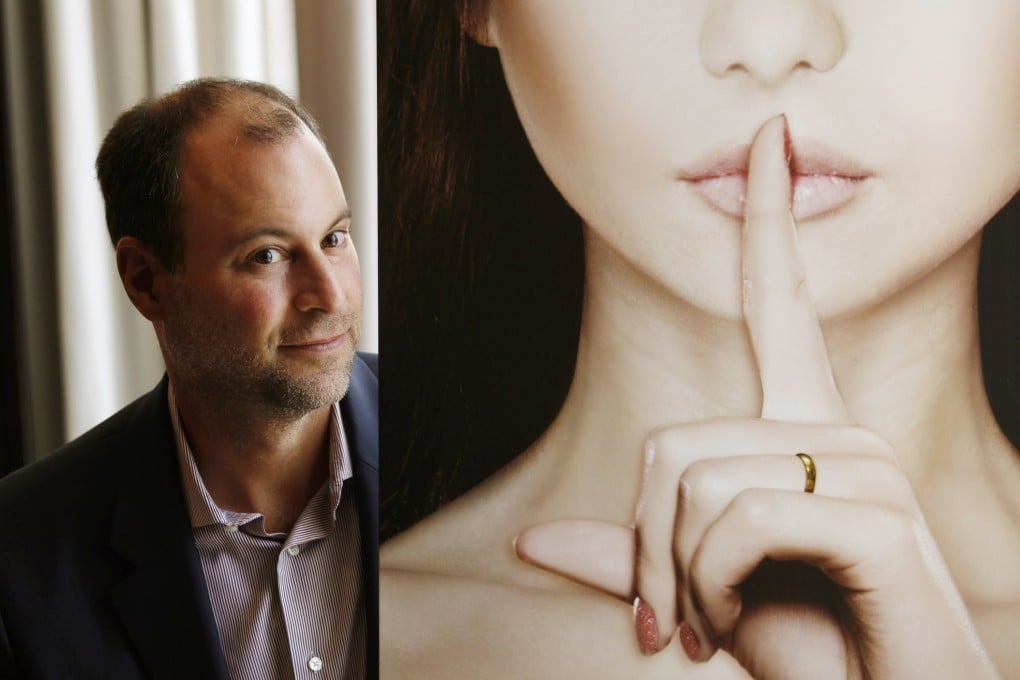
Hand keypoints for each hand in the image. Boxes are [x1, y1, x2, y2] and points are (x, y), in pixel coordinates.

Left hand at [515, 116, 998, 678]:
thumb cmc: (807, 645)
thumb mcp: (699, 589)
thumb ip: (631, 553)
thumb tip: (534, 539)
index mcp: (802, 432)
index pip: (781, 304)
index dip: (769, 222)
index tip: (771, 141)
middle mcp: (836, 430)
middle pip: (671, 444)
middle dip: (648, 550)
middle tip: (673, 622)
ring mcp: (862, 463)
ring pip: (693, 484)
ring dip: (681, 579)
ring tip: (719, 623)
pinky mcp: (877, 510)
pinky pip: (734, 521)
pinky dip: (712, 590)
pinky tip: (745, 622)